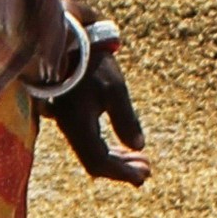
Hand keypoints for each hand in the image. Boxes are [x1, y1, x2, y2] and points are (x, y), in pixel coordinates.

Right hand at [47, 35, 150, 187]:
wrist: (69, 41)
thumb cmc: (92, 62)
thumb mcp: (115, 87)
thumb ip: (126, 119)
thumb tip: (139, 146)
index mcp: (77, 125)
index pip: (98, 161)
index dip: (121, 172)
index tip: (143, 175)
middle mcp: (69, 128)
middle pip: (95, 162)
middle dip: (122, 169)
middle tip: (147, 171)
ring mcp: (69, 123)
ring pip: (92, 153)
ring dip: (117, 160)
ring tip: (141, 162)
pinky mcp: (72, 116)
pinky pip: (89, 141)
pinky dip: (109, 149)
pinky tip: (124, 148)